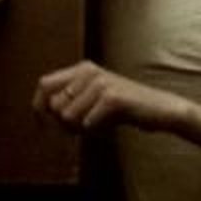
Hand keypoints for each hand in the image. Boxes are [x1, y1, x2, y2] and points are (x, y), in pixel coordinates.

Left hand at [32, 60, 186, 130]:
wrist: (160, 110)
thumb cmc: (125, 110)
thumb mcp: (93, 101)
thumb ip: (69, 103)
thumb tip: (42, 116)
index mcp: (82, 69)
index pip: (44, 85)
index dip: (39, 107)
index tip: (43, 126)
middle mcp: (89, 71)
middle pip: (54, 105)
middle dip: (63, 124)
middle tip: (83, 128)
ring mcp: (101, 82)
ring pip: (68, 117)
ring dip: (80, 129)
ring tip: (99, 125)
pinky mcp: (112, 98)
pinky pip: (87, 123)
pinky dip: (95, 130)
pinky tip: (109, 125)